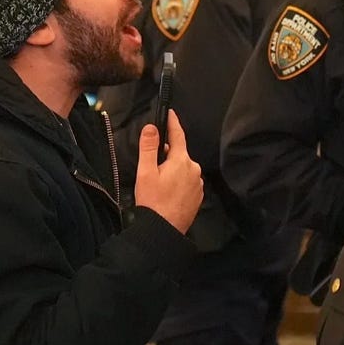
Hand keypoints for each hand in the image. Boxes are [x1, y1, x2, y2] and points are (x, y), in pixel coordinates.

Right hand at [134, 110, 202, 234]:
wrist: (163, 231)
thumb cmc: (153, 203)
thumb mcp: (146, 172)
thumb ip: (149, 147)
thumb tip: (152, 128)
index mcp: (181, 161)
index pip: (178, 135)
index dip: (173, 122)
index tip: (170, 113)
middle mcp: (194, 169)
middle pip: (179, 154)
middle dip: (166, 155)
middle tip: (151, 168)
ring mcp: (197, 183)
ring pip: (183, 169)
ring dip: (172, 170)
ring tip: (158, 185)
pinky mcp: (197, 196)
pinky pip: (187, 182)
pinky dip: (177, 182)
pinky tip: (167, 193)